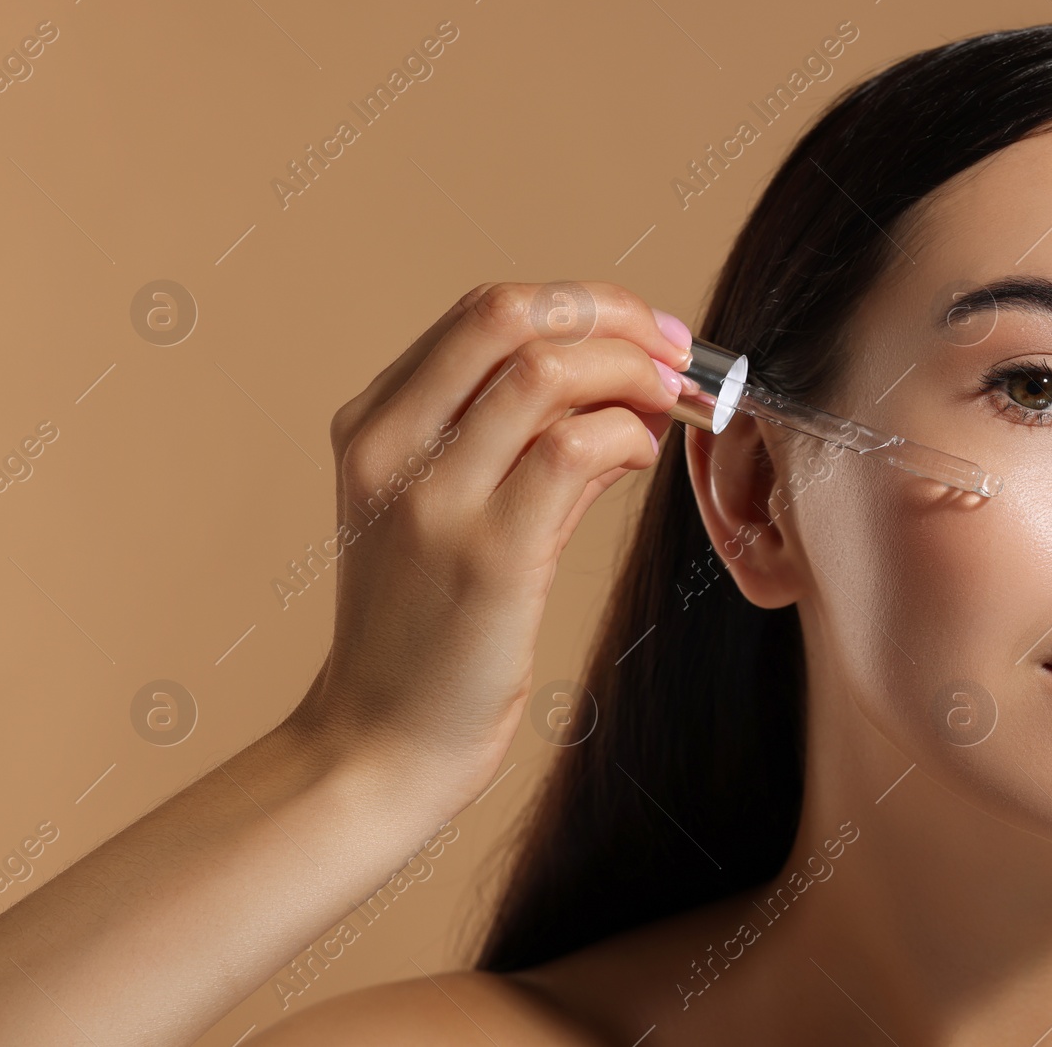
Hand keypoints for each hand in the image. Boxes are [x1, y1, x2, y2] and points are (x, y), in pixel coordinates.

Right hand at [285, 281, 692, 812]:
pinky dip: (627, 435)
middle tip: (675, 351)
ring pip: (546, 371)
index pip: (486, 312)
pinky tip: (642, 458)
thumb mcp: (455, 515)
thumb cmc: (427, 634)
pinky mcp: (488, 555)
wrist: (379, 745)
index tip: (646, 331)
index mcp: (376, 423)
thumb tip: (626, 392)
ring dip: (632, 373)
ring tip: (670, 406)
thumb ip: (525, 445)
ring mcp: (434, 498)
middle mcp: (391, 444)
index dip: (583, 305)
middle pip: (509, 314)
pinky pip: (572, 450)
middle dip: (613, 314)